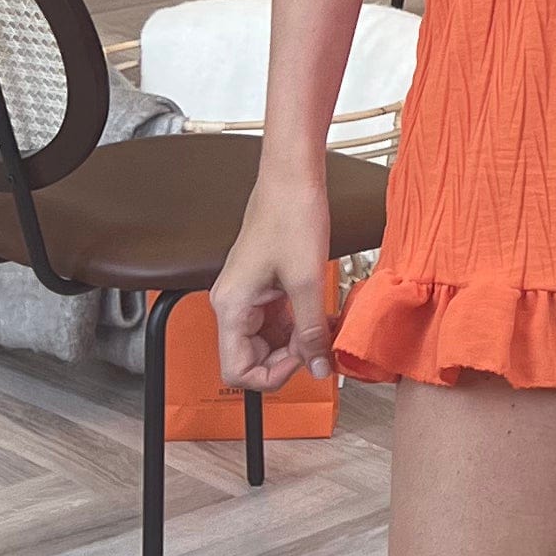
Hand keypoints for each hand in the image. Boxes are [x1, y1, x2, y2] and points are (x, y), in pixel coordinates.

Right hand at [210, 170, 335, 392]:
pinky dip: (299, 325)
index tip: (304, 361)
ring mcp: (247, 296)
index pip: (237, 371)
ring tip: (324, 329)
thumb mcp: (307, 282)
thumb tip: (319, 369)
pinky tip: (321, 318)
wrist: (292, 179)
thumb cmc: (292, 217)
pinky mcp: (263, 287)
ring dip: (297, 343)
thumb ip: (311, 332)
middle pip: (252, 359)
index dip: (272, 375)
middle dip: (288, 359)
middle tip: (319, 345)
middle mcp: (232, 305)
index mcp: (231, 307)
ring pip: (268, 342)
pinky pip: (277, 322)